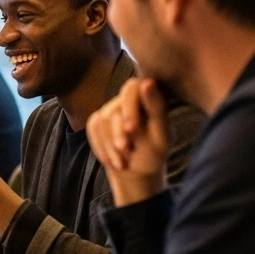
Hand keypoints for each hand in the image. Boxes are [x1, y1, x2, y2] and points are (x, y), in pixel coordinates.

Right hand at [85, 77, 171, 206]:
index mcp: (147, 97)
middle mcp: (126, 99)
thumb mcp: (161, 134)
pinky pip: (93, 128)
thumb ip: (157, 108)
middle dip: (117, 133)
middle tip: (126, 150)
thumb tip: (148, 81)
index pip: (131, 88)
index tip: (132, 129)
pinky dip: (102, 147)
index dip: (129, 107)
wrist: (137, 172)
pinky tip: (112, 159)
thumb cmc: (154, 153)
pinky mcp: (97, 119)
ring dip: (110, 145)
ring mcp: (110, 108)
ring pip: (102, 121)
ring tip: (122, 161)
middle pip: (113, 109)